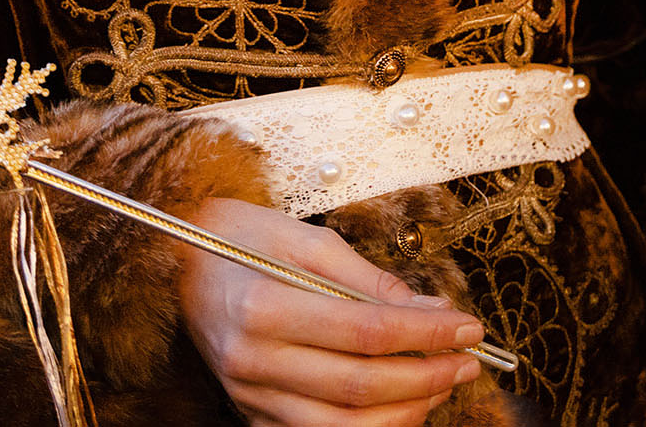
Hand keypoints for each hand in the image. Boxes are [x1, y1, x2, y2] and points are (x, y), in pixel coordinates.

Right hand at [177, 197, 484, 425]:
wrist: (176, 265)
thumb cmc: (243, 239)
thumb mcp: (305, 237)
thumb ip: (366, 277)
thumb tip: (429, 307)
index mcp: (262, 307)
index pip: (363, 331)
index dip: (424, 333)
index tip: (468, 325)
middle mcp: (251, 362)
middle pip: (358, 386)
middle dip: (426, 375)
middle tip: (468, 358)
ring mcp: (249, 397)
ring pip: (343, 425)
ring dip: (407, 410)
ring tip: (444, 381)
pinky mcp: (253, 416)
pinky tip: (404, 404)